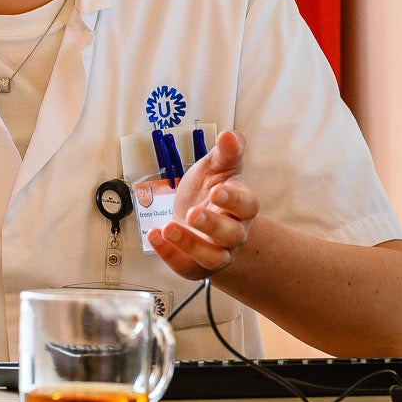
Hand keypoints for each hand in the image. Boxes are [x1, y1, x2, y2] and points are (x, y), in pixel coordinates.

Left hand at [147, 130, 259, 280]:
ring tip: (168, 228)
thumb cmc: (211, 191)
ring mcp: (217, 252)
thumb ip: (226, 152)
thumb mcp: (217, 167)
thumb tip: (230, 134)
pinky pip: (187, 267)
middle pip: (231, 235)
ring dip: (190, 245)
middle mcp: (233, 233)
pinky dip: (170, 256)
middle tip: (192, 213)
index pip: (246, 205)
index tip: (217, 190)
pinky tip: (155, 237)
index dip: (234, 199)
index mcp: (241, 206)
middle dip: (212, 225)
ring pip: (212, 257)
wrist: (202, 219)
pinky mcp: (196, 265)